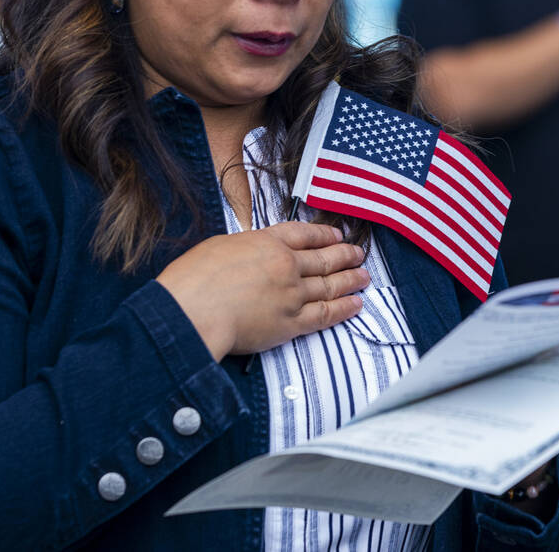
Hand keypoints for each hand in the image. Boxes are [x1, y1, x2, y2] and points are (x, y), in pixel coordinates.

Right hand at [156, 221, 368, 360]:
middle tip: (358, 254)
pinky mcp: (291, 323)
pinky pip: (326, 314)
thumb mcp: (220, 246)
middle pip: (323, 258)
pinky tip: (356, 304)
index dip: (323, 234)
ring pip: (330, 285)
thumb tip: (254, 253)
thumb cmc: (195, 277)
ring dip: (350, 280)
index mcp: (266, 241)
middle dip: (344, 255)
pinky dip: (344, 309)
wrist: (195, 309)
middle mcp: (285, 265)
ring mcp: (292, 294)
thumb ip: (245, 248)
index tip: (337, 235)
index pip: (303, 234)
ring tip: (364, 277)